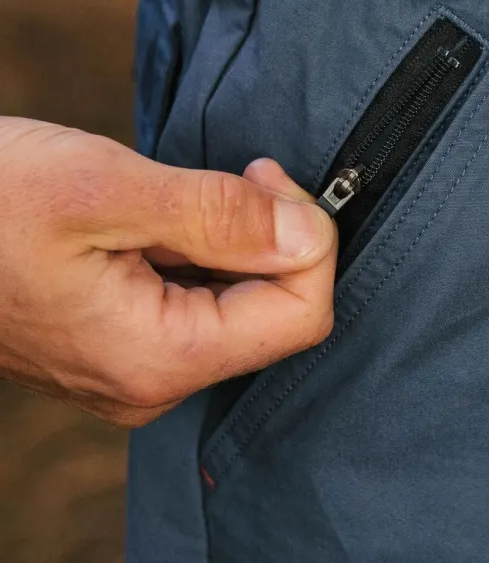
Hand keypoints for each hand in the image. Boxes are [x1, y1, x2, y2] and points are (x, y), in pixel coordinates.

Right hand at [0, 118, 336, 425]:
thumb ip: (217, 214)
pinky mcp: (114, 349)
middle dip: (269, 238)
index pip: (301, 316)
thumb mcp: (103, 186)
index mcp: (156, 361)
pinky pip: (192, 306)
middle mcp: (150, 386)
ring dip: (227, 242)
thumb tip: (311, 233)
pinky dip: (193, 255)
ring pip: (235, 307)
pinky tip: (148, 221)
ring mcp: (131, 373)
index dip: (308, 238)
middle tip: (223, 177)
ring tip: (165, 199)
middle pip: (274, 315)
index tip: (261, 177)